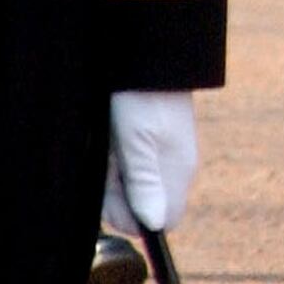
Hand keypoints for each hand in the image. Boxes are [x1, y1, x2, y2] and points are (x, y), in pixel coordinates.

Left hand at [104, 90, 200, 231]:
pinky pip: (128, 167)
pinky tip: (108, 144)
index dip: (135, 220)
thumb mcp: (138, 143)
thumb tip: (154, 225)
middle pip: (143, 206)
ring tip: (107, 149)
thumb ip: (145, 184)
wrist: (146, 58)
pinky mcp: (149, 143)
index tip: (112, 200)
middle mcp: (172, 169)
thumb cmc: (142, 99)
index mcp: (178, 173)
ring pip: (131, 187)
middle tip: (106, 166)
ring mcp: (162, 155)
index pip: (164, 221)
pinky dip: (112, 162)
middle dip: (117, 196)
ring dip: (111, 177)